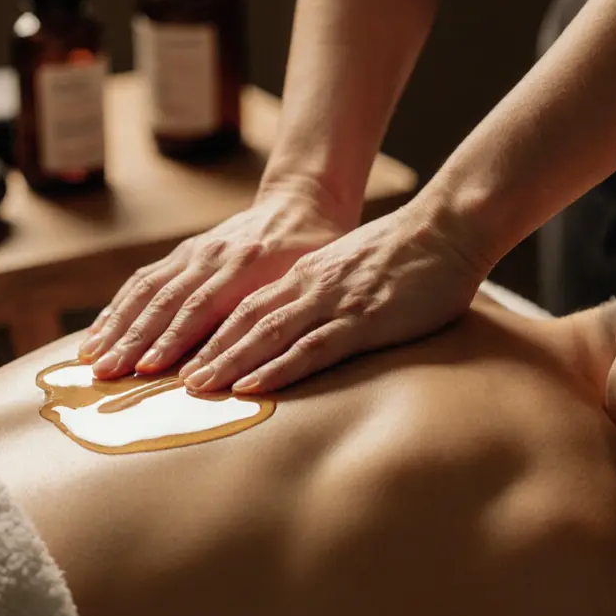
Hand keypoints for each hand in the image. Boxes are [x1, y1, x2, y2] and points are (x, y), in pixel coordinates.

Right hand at [79, 186, 352, 377]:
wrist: (301, 204)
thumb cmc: (313, 252)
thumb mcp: (308, 278)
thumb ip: (278, 310)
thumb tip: (255, 357)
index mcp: (247, 264)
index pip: (202, 305)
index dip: (174, 338)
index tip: (150, 369)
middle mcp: (213, 256)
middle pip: (165, 301)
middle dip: (132, 340)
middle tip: (106, 374)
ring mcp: (193, 252)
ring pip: (146, 289)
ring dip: (116, 326)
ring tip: (91, 359)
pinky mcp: (182, 253)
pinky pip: (144, 279)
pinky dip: (118, 308)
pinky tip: (99, 333)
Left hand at [177, 203, 490, 394]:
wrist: (448, 227)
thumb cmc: (409, 252)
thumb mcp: (353, 268)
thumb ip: (327, 289)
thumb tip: (306, 316)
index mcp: (306, 275)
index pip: (243, 306)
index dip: (205, 331)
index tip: (177, 356)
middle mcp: (309, 285)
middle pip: (242, 320)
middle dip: (201, 350)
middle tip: (167, 378)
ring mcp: (334, 301)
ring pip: (266, 333)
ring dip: (227, 361)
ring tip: (195, 387)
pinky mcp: (363, 319)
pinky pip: (312, 348)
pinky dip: (277, 368)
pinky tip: (253, 386)